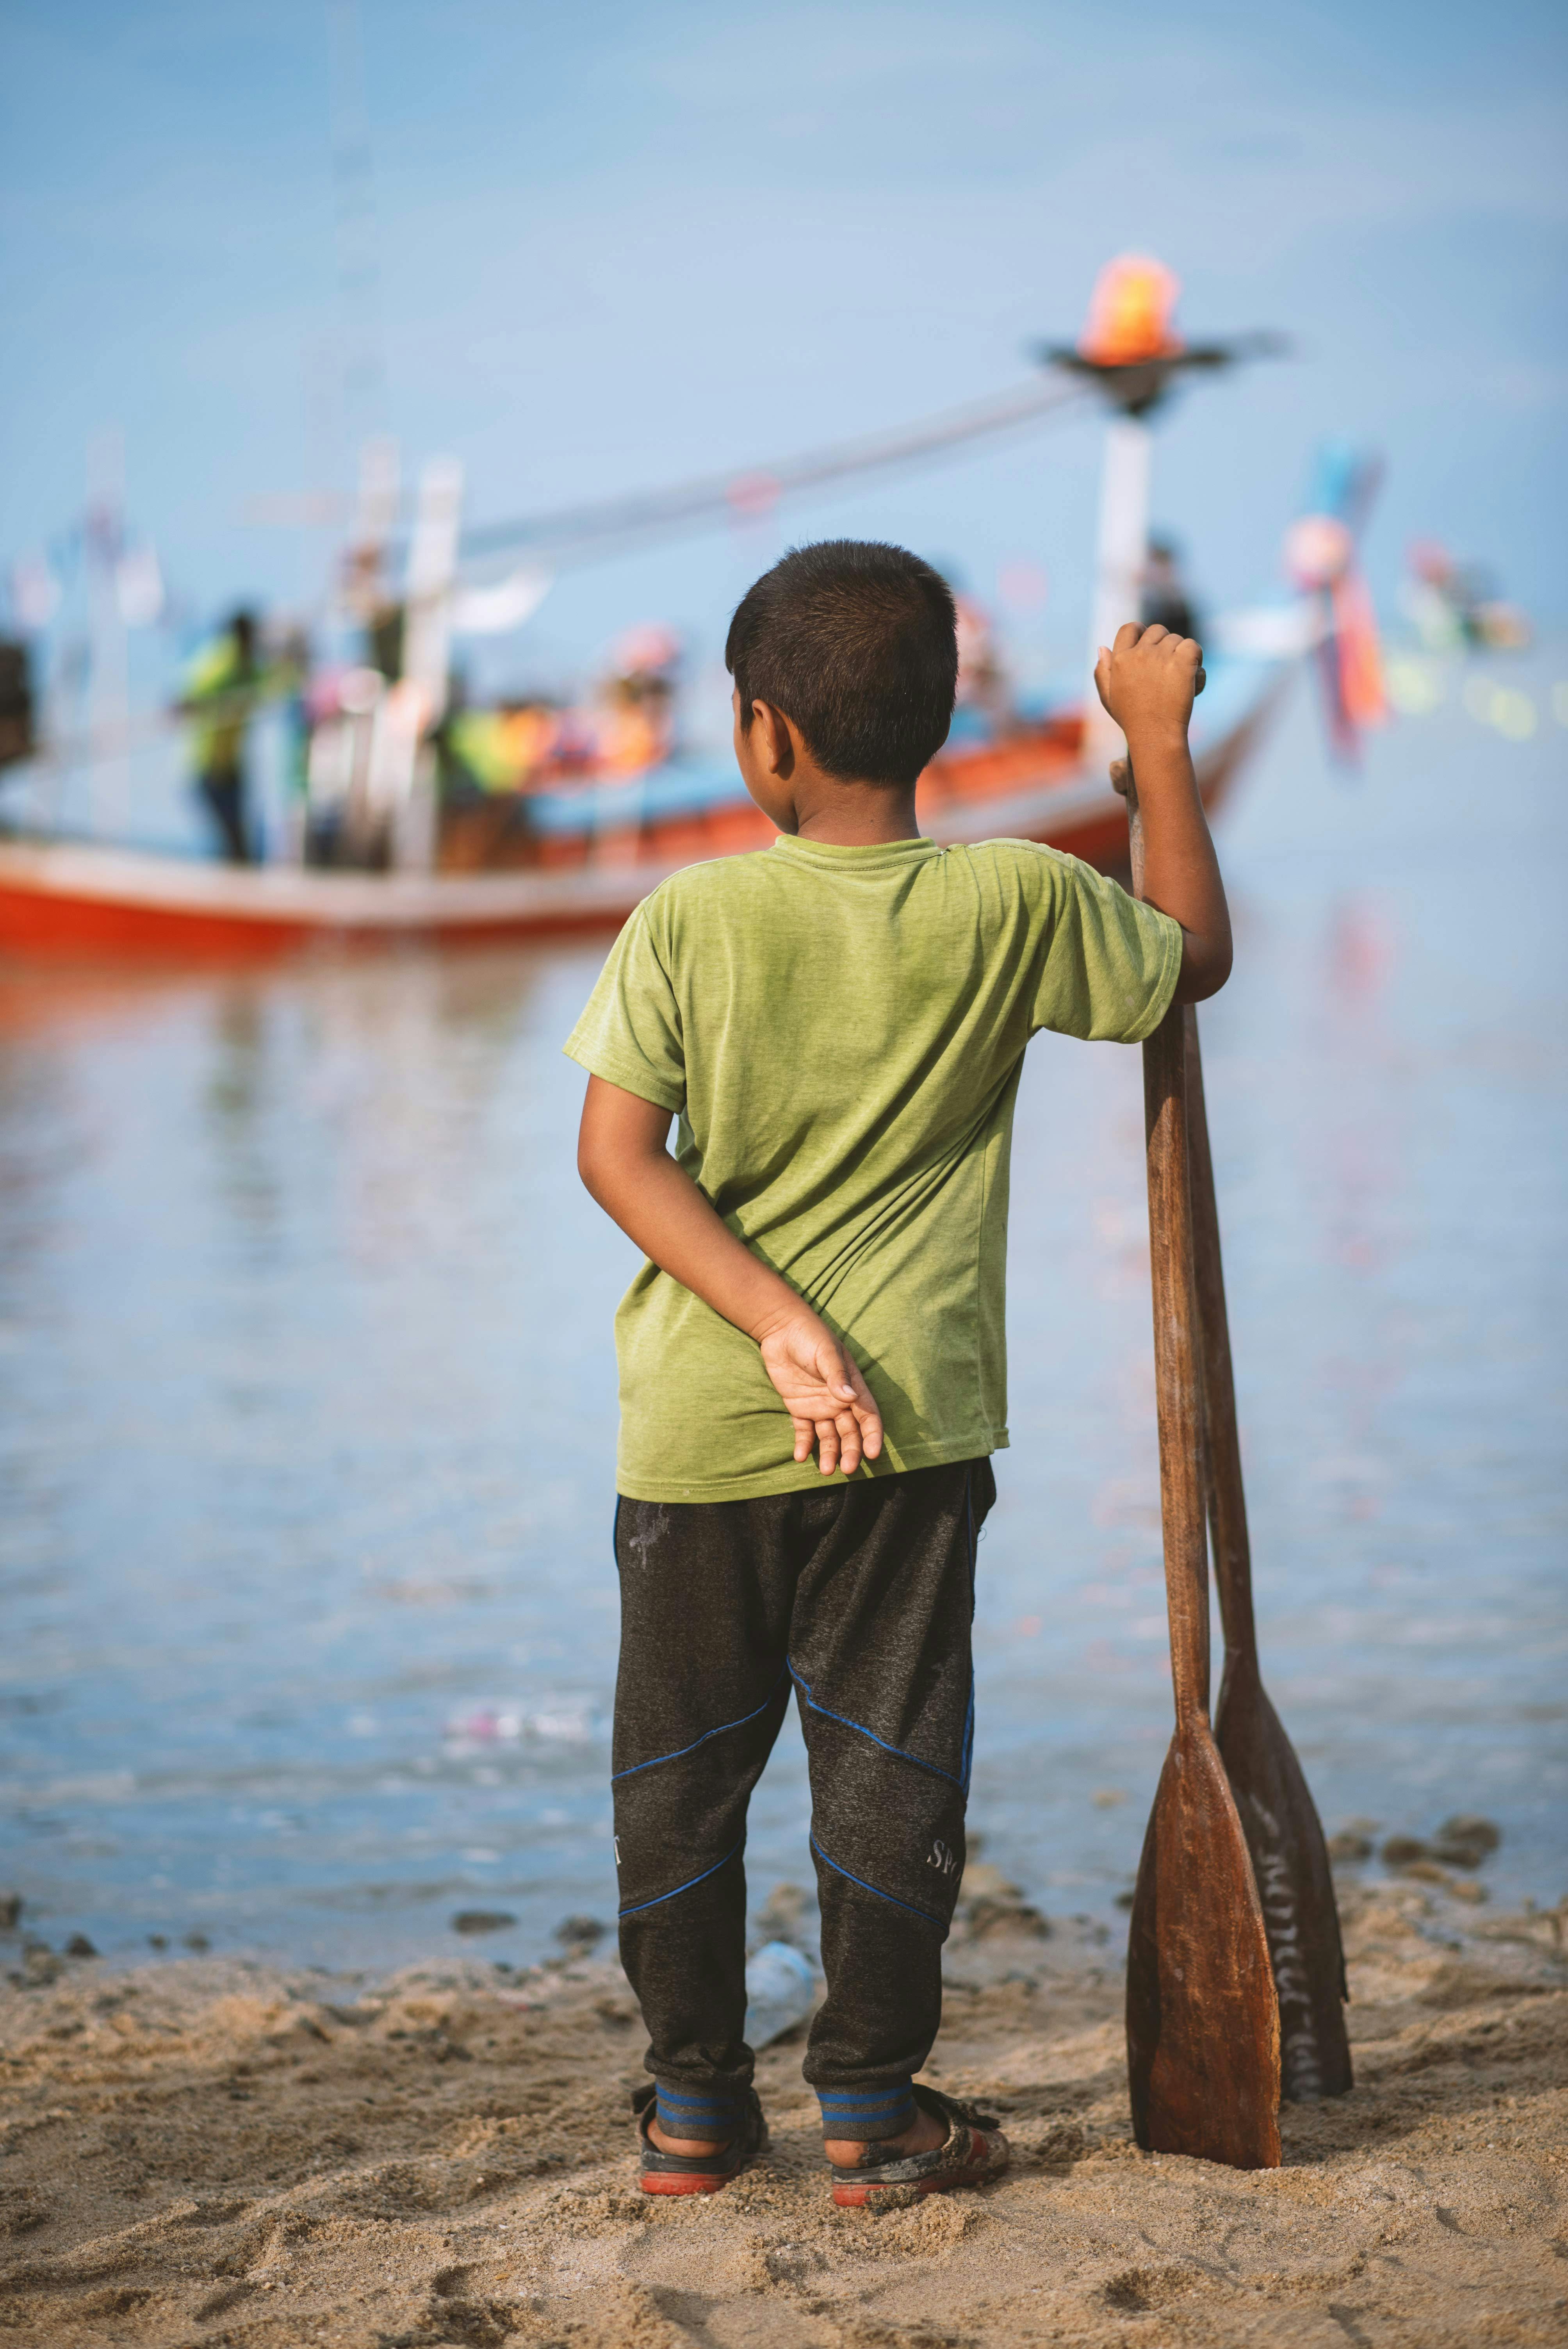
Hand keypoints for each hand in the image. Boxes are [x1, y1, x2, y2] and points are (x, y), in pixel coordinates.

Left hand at [756, 1308, 883, 1475]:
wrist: (781, 1330)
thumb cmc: (810, 1337)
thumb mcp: (826, 1354)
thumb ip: (837, 1376)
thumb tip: (850, 1398)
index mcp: (852, 1388)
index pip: (868, 1416)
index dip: (872, 1435)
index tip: (872, 1453)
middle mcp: (839, 1401)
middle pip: (850, 1432)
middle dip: (850, 1451)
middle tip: (847, 1469)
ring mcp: (819, 1406)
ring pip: (828, 1436)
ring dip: (829, 1453)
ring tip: (825, 1470)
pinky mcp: (799, 1408)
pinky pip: (803, 1431)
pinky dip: (803, 1444)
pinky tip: (800, 1456)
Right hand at [1095, 622, 1205, 745]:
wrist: (1155, 736)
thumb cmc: (1132, 720)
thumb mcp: (1109, 698)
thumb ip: (1102, 672)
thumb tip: (1102, 647)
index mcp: (1120, 659)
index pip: (1130, 628)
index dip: (1141, 632)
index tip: (1150, 645)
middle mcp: (1140, 653)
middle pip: (1157, 630)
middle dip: (1164, 644)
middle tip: (1168, 667)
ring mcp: (1161, 656)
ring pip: (1176, 639)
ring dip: (1180, 654)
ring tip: (1180, 677)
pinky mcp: (1182, 662)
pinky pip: (1193, 646)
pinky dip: (1196, 658)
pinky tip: (1193, 674)